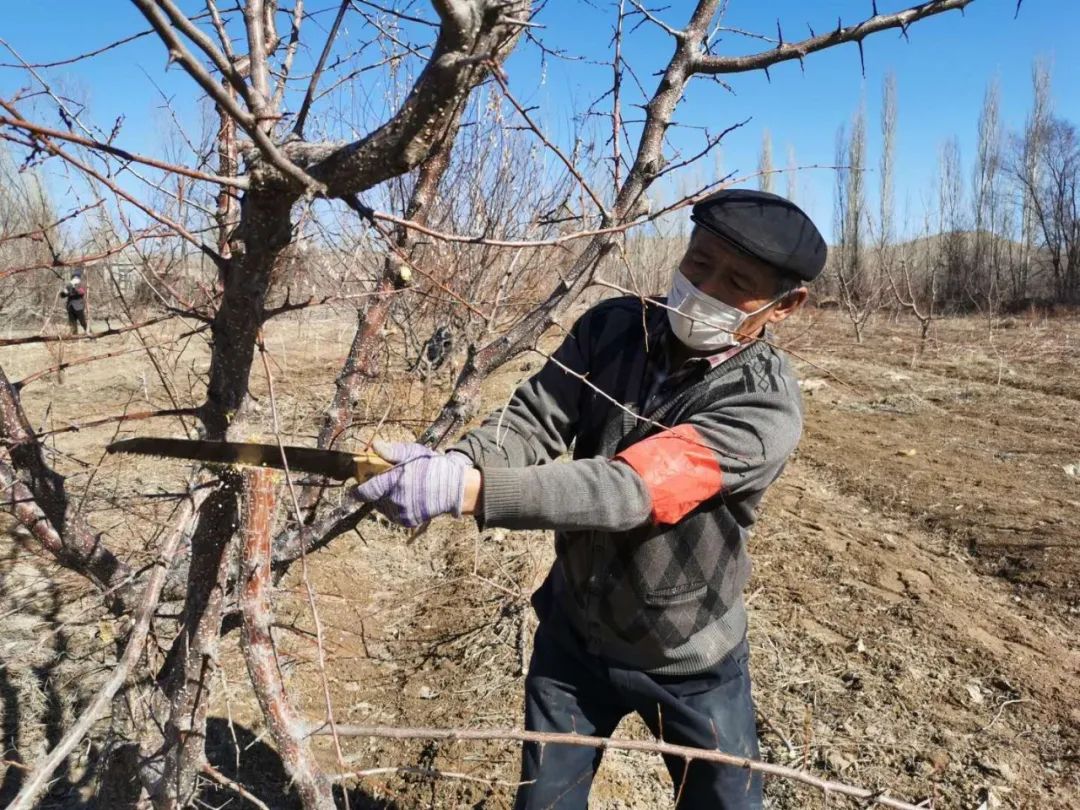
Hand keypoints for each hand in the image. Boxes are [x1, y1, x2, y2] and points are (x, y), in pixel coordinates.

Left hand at [354, 441, 472, 527]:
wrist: (454, 487)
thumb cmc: (432, 466)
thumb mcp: (413, 452)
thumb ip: (391, 451)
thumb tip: (374, 445)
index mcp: (393, 482)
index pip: (364, 492)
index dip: (358, 488)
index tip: (358, 483)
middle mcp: (395, 501)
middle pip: (373, 499)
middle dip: (375, 490)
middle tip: (384, 481)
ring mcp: (402, 513)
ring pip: (382, 507)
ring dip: (384, 499)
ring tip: (398, 488)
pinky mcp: (408, 521)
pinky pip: (392, 515)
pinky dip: (394, 507)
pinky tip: (405, 497)